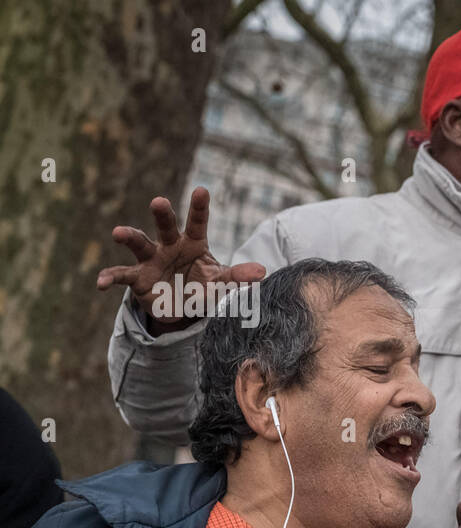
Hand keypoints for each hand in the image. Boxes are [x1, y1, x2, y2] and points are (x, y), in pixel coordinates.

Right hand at [96, 187, 265, 333]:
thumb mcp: (221, 283)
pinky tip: (100, 283)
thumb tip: (262, 272)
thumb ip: (237, 276)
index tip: (202, 190)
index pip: (198, 223)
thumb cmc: (201, 286)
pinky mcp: (136, 278)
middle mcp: (169, 245)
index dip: (200, 208)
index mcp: (193, 243)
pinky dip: (109, 277)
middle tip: (159, 201)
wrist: (179, 307)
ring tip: (118, 232)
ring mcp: (150, 259)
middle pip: (166, 226)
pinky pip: (121, 275)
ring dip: (129, 236)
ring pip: (139, 243)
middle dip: (162, 214)